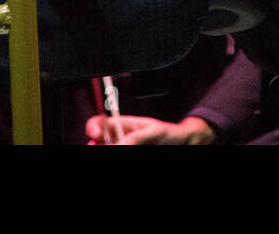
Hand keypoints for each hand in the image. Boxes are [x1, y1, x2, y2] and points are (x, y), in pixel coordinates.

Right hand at [85, 114, 217, 144]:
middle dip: (97, 146)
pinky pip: (120, 154)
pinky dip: (120, 154)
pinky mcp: (129, 155)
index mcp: (123, 125)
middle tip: (103, 148)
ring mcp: (125, 147)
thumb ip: (136, 136)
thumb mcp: (154, 131)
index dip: (93, 128)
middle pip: (98, 142)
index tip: (96, 135)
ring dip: (109, 149)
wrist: (184, 144)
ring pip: (108, 149)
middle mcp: (120, 139)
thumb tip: (117, 144)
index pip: (100, 123)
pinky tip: (132, 152)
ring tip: (129, 149)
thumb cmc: (170, 134)